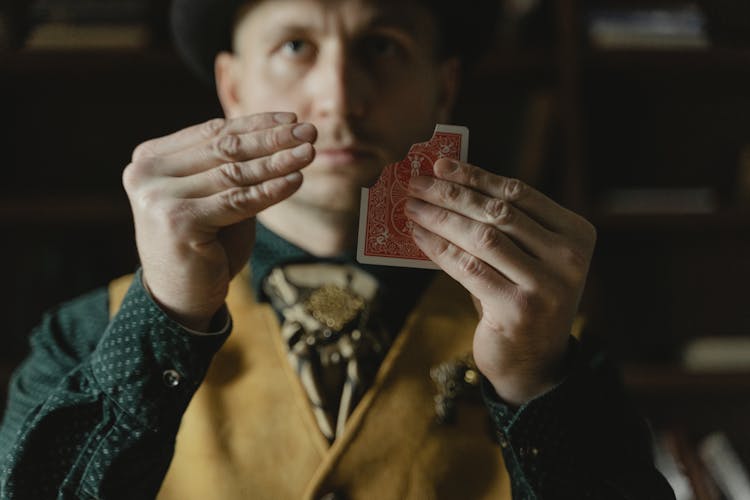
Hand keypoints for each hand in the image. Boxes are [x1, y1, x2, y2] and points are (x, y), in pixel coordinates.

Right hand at [123, 113, 316, 330]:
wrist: (180, 299)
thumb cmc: (204, 245)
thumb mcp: (214, 196)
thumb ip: (230, 166)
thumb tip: (276, 131)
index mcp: (151, 158)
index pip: (212, 132)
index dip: (255, 123)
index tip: (292, 119)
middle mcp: (147, 173)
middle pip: (224, 149)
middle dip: (272, 138)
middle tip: (310, 131)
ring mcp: (158, 197)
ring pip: (233, 173)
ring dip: (277, 161)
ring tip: (309, 153)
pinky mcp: (177, 221)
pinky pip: (237, 200)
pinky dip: (270, 190)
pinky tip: (296, 180)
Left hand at [405, 158, 595, 405]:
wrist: (533, 361)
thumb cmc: (521, 297)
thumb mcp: (525, 257)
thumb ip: (502, 225)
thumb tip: (447, 182)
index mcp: (577, 234)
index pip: (519, 193)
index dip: (476, 176)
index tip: (440, 165)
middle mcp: (569, 259)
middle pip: (498, 212)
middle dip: (451, 193)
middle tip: (416, 182)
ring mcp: (547, 286)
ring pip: (481, 237)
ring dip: (439, 217)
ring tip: (411, 207)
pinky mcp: (518, 309)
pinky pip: (468, 267)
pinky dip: (437, 247)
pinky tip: (417, 235)